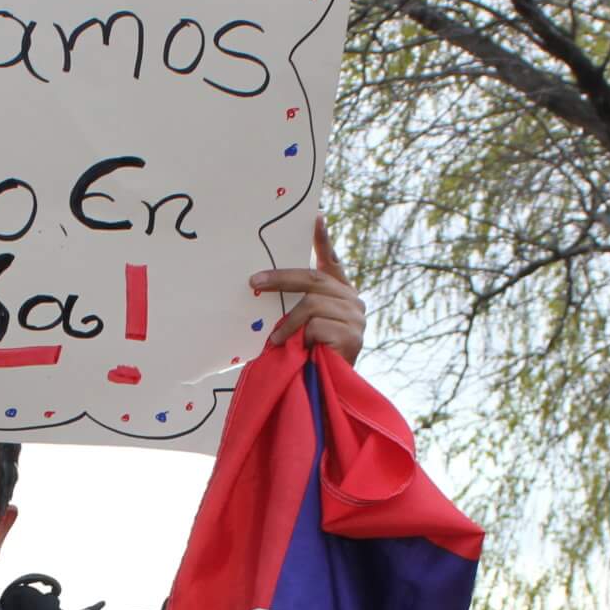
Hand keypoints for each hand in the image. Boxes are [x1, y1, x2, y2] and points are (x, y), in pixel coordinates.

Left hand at [253, 216, 364, 363]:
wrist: (329, 391)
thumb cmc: (310, 358)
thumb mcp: (302, 327)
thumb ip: (299, 304)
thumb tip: (263, 283)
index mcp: (340, 295)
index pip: (332, 262)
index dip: (323, 240)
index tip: (315, 217)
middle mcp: (353, 301)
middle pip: (313, 279)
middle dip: (280, 279)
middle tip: (254, 282)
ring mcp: (356, 318)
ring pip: (312, 304)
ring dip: (290, 324)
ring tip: (278, 341)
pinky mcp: (352, 336)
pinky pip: (316, 325)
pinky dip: (301, 337)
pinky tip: (302, 349)